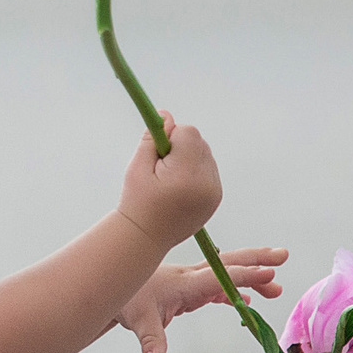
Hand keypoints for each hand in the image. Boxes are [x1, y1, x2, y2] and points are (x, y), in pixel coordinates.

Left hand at [114, 245, 286, 352]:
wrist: (110, 286)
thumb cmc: (126, 301)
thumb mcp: (138, 321)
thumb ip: (151, 342)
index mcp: (185, 283)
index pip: (221, 277)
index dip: (246, 276)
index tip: (271, 273)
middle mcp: (192, 276)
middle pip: (230, 262)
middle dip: (257, 258)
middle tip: (284, 256)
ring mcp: (191, 281)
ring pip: (227, 273)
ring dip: (252, 275)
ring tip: (277, 288)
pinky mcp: (188, 288)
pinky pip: (218, 286)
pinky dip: (236, 290)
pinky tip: (250, 301)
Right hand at [117, 113, 220, 246]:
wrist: (145, 238)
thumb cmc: (137, 201)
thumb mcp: (137, 167)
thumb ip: (152, 138)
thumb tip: (166, 114)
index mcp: (186, 175)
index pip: (189, 133)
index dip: (171, 136)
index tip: (158, 153)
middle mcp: (206, 183)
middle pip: (199, 142)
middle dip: (180, 146)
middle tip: (161, 168)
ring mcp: (214, 191)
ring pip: (205, 154)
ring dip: (189, 158)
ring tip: (169, 180)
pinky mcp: (216, 197)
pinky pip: (209, 169)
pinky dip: (196, 171)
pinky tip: (179, 187)